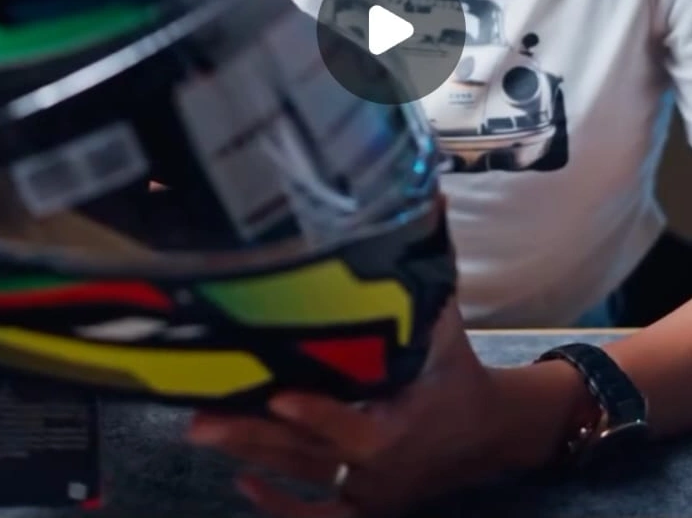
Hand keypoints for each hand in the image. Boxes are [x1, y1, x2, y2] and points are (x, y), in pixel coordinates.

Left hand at [187, 297, 512, 517]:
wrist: (488, 434)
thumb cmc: (456, 371)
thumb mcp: (445, 326)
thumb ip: (425, 279)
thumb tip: (422, 205)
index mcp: (401, 423)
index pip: (353, 427)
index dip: (315, 414)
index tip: (278, 395)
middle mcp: (379, 464)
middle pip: (309, 454)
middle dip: (255, 436)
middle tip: (203, 420)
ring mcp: (367, 489)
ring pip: (302, 475)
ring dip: (252, 454)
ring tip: (202, 431)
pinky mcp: (361, 502)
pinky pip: (319, 516)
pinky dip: (280, 506)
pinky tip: (242, 482)